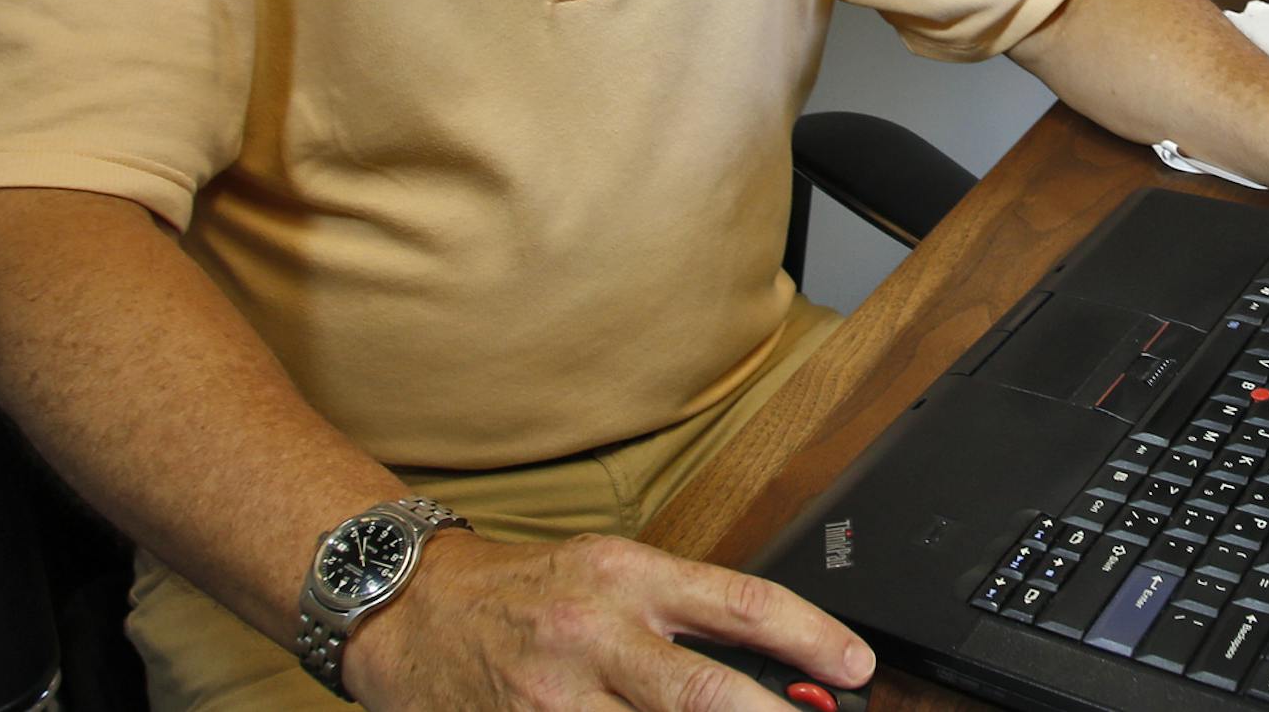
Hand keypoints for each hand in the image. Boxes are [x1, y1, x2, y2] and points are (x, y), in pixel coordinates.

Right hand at [341, 531, 874, 709]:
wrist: (413, 610)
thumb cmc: (524, 590)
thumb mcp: (610, 571)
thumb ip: (683, 612)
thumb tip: (770, 661)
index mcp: (628, 574)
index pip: (739, 601)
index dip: (808, 636)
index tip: (855, 665)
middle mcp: (597, 631)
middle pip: (705, 692)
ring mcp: (557, 697)